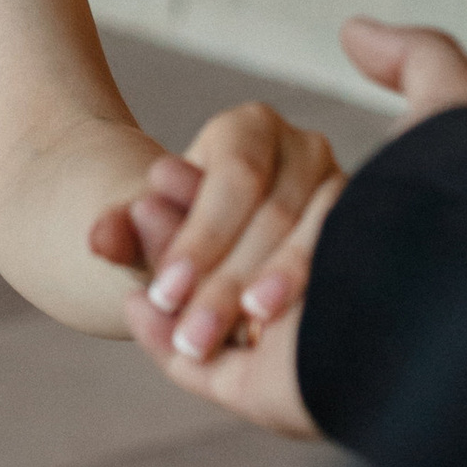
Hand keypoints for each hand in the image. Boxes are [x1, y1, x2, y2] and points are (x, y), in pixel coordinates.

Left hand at [88, 101, 342, 363]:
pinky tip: (291, 333)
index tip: (163, 295)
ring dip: (280, 287)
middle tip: (191, 338)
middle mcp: (306, 147)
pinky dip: (317, 293)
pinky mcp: (367, 227)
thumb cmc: (191, 241)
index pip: (232, 179)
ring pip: (319, 237)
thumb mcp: (153, 236)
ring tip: (246, 337)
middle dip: (228, 280)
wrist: (235, 252)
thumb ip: (125, 234)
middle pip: (274, 213)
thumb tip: (100, 237)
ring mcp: (345, 187)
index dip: (198, 239)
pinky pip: (348, 259)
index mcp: (248, 128)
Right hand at [117, 17, 466, 440]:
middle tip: (148, 202)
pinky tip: (133, 299)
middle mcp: (320, 296)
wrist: (457, 332)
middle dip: (180, 228)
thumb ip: (419, 65)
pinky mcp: (266, 395)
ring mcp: (289, 349)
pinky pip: (191, 367)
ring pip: (201, 302)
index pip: (254, 202)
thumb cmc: (454, 217)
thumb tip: (352, 31)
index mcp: (344, 238)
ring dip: (161, 265)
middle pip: (224, 252)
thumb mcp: (452, 122)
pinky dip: (153, 336)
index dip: (205, 191)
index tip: (165, 174)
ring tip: (130, 232)